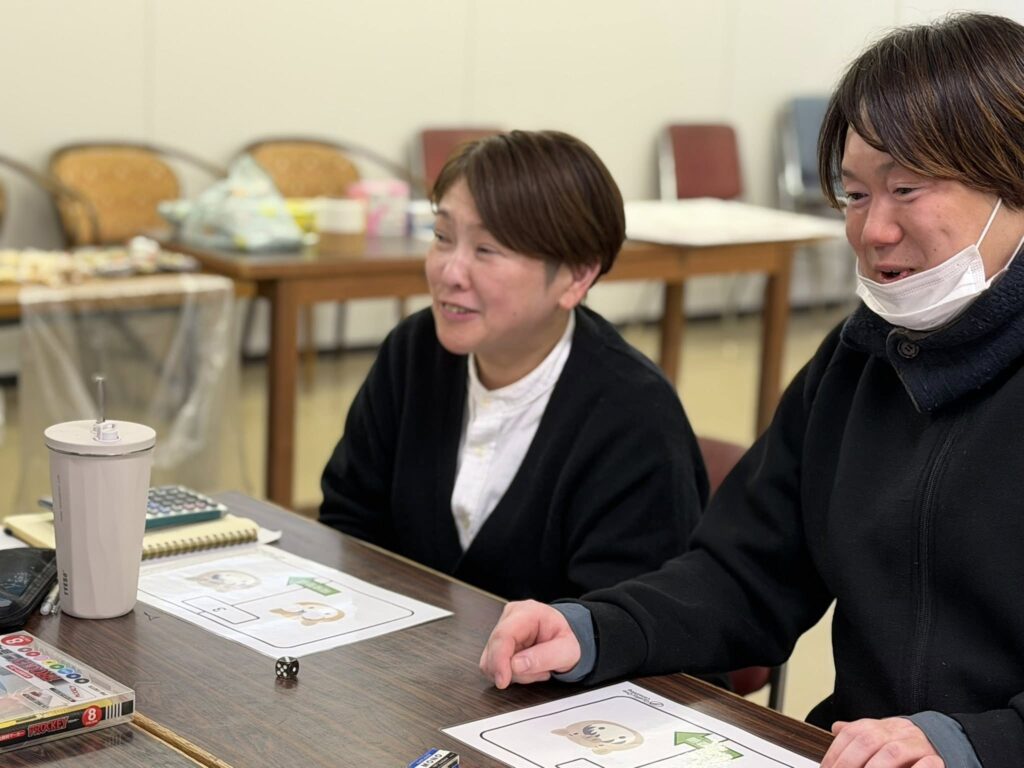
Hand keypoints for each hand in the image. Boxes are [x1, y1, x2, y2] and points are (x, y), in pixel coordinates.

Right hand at [479, 600, 581, 688]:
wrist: (565, 637)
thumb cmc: (566, 639)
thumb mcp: (567, 650)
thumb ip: (545, 657)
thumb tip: (515, 665)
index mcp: (527, 612)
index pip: (503, 635)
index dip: (499, 659)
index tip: (503, 681)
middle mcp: (510, 617)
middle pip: (494, 650)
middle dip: (514, 671)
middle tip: (540, 671)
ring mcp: (501, 629)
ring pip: (491, 661)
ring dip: (514, 674)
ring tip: (537, 668)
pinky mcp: (497, 643)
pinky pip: (494, 665)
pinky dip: (511, 674)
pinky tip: (528, 668)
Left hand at [821, 717, 943, 767]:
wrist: (947, 741)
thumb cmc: (908, 746)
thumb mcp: (883, 735)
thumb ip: (861, 735)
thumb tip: (836, 728)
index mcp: (882, 725)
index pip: (853, 733)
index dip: (836, 752)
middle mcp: (898, 730)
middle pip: (868, 740)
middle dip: (849, 762)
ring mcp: (918, 744)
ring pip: (893, 752)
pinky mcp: (937, 759)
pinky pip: (926, 764)